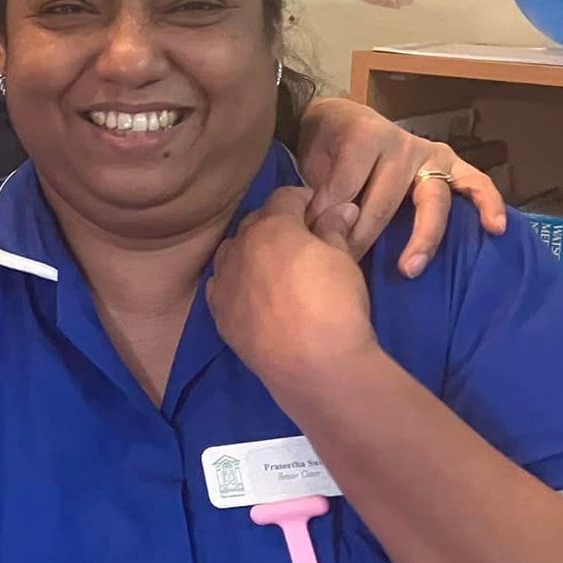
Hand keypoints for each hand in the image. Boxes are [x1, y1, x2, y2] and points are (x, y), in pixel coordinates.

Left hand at [207, 188, 380, 400]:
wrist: (312, 365)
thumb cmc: (335, 304)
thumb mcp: (344, 260)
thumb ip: (334, 230)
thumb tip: (339, 209)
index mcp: (271, 227)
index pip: (285, 197)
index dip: (305, 200)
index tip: (321, 211)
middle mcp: (239, 247)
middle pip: (256, 222)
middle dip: (278, 224)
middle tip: (303, 239)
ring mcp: (223, 281)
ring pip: (233, 252)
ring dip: (252, 251)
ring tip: (276, 266)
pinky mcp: (218, 313)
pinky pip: (222, 285)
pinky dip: (236, 281)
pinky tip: (253, 293)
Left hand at [296, 98, 505, 276]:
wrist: (342, 120)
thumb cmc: (326, 148)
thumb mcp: (311, 162)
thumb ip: (317, 192)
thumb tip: (320, 231)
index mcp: (362, 136)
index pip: (347, 185)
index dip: (329, 216)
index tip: (316, 241)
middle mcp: (400, 144)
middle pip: (385, 198)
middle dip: (364, 236)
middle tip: (348, 265)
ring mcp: (429, 155)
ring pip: (432, 199)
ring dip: (421, 237)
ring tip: (409, 268)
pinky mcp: (452, 165)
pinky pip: (477, 183)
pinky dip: (488, 204)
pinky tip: (494, 228)